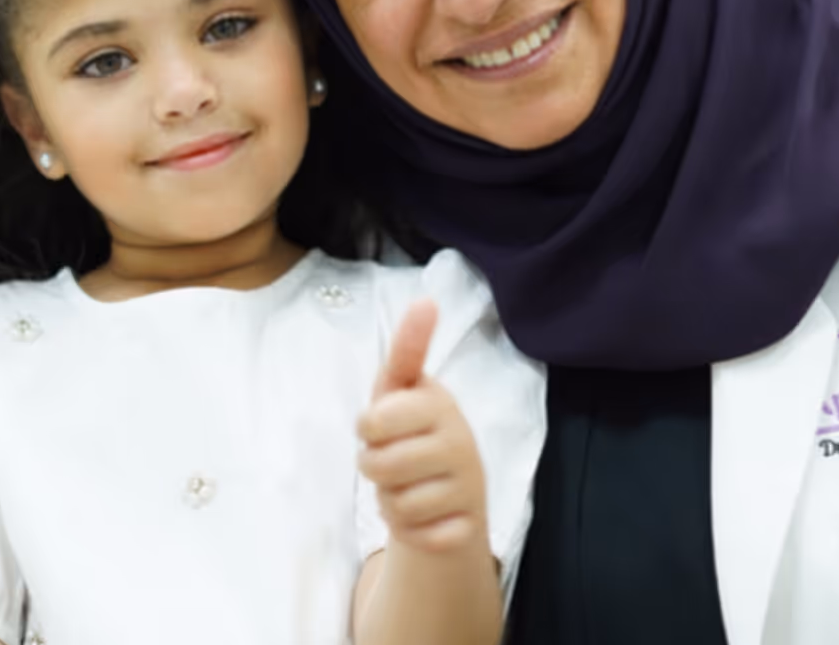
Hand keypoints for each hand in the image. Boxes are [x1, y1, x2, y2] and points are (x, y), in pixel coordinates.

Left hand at [357, 299, 488, 552]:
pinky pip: (421, 537)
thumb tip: (425, 301)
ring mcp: (467, 483)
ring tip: (409, 487)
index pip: (379, 417)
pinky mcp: (469, 526)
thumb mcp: (401, 391)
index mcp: (438, 402)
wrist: (453, 495)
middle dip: (374, 467)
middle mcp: (459, 438)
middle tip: (392, 459)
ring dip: (391, 502)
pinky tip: (427, 518)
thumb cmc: (413, 432)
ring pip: (395, 504)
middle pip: (378, 465)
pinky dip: (414, 533)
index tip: (379, 423)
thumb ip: (407, 350)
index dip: (369, 427)